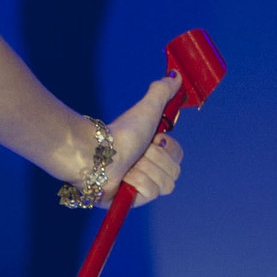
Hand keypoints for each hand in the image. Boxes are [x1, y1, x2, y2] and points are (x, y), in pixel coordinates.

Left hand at [100, 73, 185, 203]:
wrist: (97, 152)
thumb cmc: (120, 132)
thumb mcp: (147, 109)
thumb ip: (163, 91)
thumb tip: (175, 75)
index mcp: (153, 153)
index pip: (178, 157)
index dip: (169, 149)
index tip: (154, 139)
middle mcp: (148, 170)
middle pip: (173, 172)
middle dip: (155, 159)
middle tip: (139, 153)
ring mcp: (139, 188)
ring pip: (164, 184)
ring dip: (145, 170)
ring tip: (128, 165)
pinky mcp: (130, 201)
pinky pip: (150, 194)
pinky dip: (136, 183)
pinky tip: (123, 178)